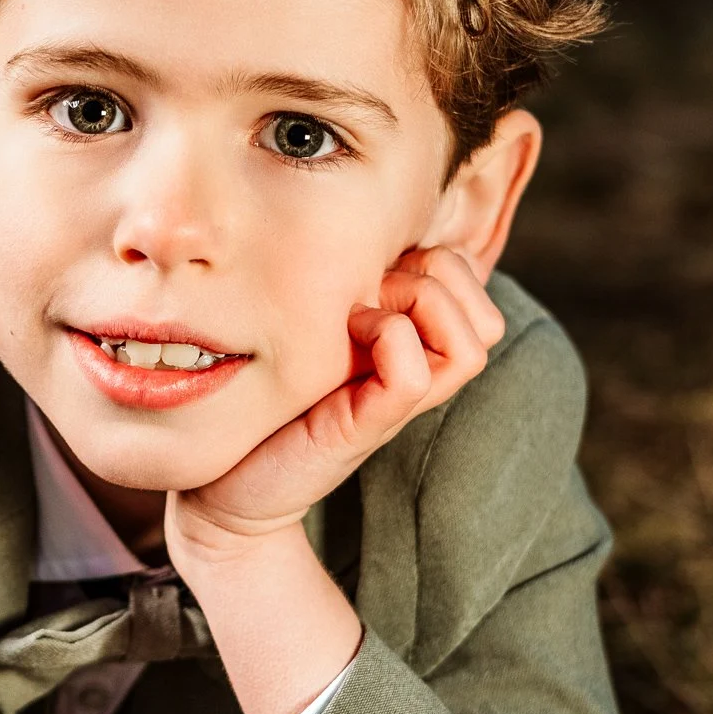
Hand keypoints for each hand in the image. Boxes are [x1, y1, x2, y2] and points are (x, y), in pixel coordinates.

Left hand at [170, 247, 505, 553]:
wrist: (226, 486)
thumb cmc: (266, 401)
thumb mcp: (311, 329)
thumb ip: (347, 291)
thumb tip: (362, 227)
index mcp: (410, 346)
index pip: (475, 290)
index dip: (440, 261)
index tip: (376, 266)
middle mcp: (415, 374)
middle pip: (486, 316)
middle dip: (438, 277)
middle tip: (372, 289)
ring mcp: (397, 404)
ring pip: (472, 344)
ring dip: (421, 306)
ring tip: (360, 314)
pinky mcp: (365, 427)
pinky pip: (415, 374)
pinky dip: (390, 339)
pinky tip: (346, 335)